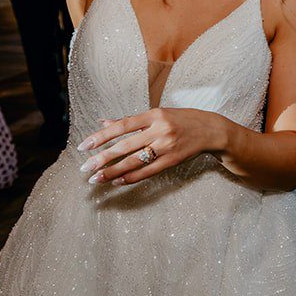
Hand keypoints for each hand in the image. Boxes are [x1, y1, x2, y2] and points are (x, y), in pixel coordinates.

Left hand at [78, 107, 230, 185]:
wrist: (211, 130)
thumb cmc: (181, 120)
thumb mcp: (157, 114)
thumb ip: (130, 121)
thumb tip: (104, 122)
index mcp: (154, 115)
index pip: (122, 126)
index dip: (101, 136)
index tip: (84, 146)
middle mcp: (160, 130)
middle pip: (125, 146)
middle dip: (103, 158)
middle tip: (85, 167)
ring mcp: (167, 146)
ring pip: (134, 162)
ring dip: (112, 171)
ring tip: (96, 178)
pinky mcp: (172, 160)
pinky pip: (148, 172)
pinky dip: (131, 177)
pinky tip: (117, 181)